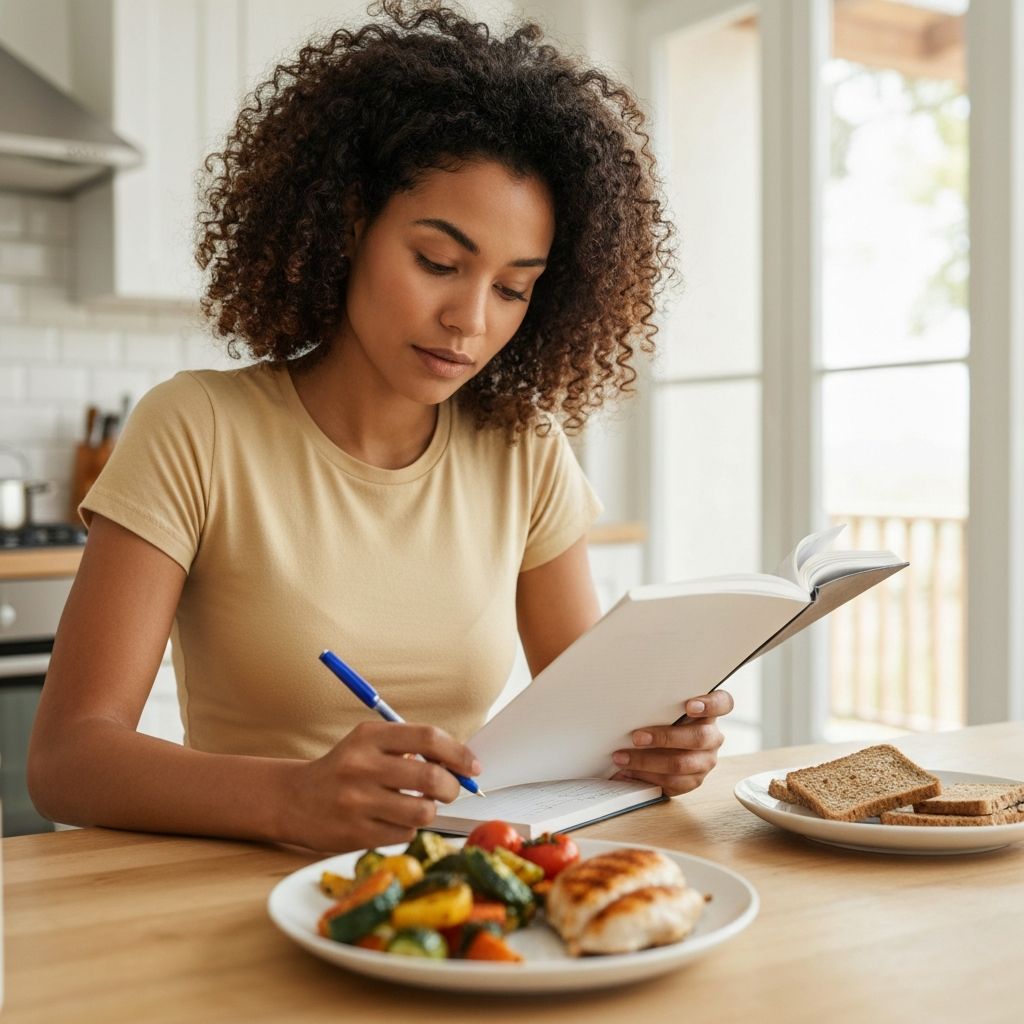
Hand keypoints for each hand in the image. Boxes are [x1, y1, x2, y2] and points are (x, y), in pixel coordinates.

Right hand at [280, 721, 480, 852]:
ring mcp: (358, 802)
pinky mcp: (356, 833)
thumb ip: (410, 747)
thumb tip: (460, 764)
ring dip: (430, 809)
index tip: (472, 766)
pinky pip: (405, 833)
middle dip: (452, 787)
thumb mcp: (369, 743)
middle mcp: (362, 766)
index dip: (458, 753)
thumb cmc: (343, 769)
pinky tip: (393, 819)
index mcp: (369, 736)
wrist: (293, 799)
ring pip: (423, 810)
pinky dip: (408, 827)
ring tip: (418, 804)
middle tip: (450, 789)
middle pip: (431, 777)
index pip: (428, 737)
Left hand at [609, 690, 733, 796]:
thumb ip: (660, 702)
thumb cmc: (663, 719)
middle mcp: (712, 737)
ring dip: (647, 762)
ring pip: (682, 764)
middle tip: (637, 737)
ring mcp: (705, 761)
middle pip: (699, 738)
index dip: (710, 705)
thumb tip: (630, 699)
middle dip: (664, 737)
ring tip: (623, 758)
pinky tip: (628, 772)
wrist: (665, 746)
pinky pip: (673, 783)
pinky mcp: (694, 780)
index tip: (690, 706)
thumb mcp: (665, 707)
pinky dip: (647, 778)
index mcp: (709, 712)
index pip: (723, 703)